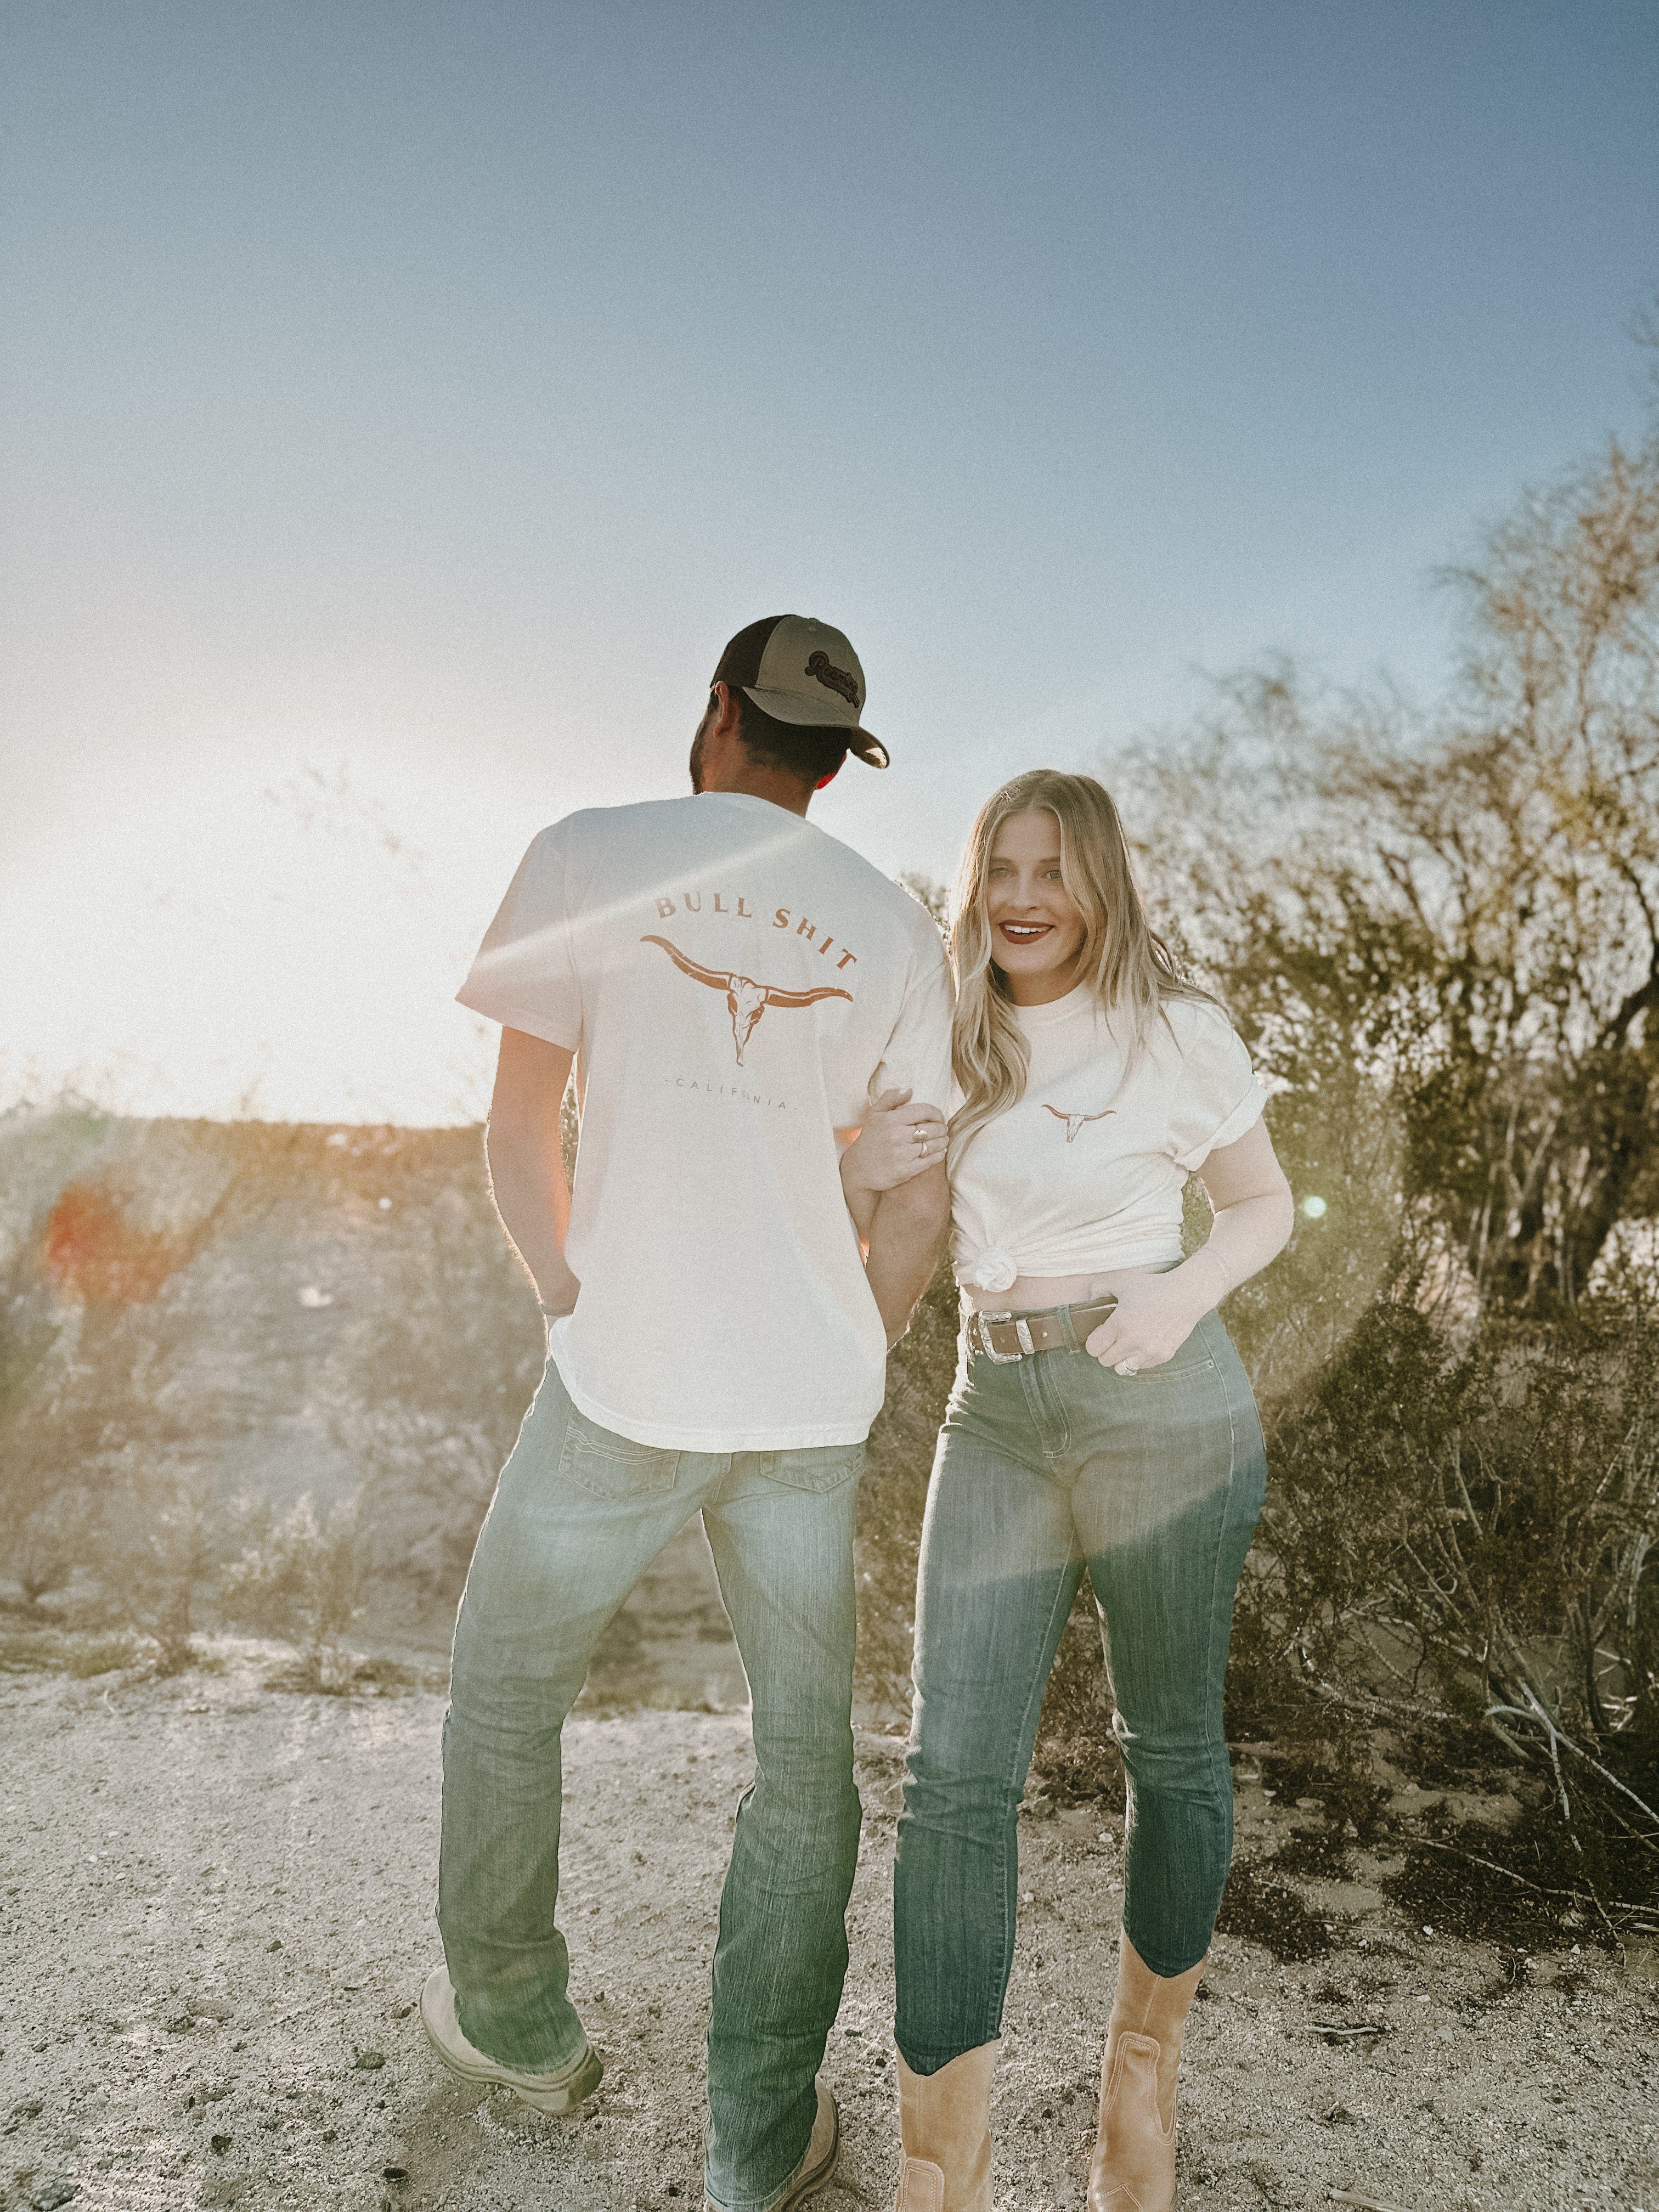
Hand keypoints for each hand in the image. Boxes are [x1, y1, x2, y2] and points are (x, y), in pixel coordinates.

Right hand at [841, 1088, 947, 1196]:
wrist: (858, 1169)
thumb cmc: (869, 1139)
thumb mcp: (874, 1115)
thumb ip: (890, 1099)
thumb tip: (909, 1091)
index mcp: (891, 1119)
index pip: (924, 1111)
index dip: (937, 1113)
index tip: (939, 1117)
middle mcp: (896, 1136)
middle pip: (932, 1128)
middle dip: (942, 1128)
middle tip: (943, 1129)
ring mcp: (901, 1154)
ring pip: (933, 1145)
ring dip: (943, 1141)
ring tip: (944, 1139)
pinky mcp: (905, 1171)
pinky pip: (929, 1161)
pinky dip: (938, 1155)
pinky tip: (940, 1152)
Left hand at [1084, 1267, 1211, 1374]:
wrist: (1186, 1295)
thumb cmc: (1153, 1287)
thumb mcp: (1123, 1281)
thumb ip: (1100, 1288)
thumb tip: (1090, 1298)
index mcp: (1119, 1325)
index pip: (1093, 1348)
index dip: (1094, 1341)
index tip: (1101, 1334)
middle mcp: (1132, 1342)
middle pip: (1104, 1361)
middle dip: (1105, 1350)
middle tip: (1113, 1338)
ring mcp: (1148, 1352)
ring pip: (1122, 1369)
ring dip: (1120, 1358)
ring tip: (1127, 1344)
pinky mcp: (1162, 1356)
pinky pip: (1141, 1367)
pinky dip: (1138, 1359)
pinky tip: (1143, 1344)